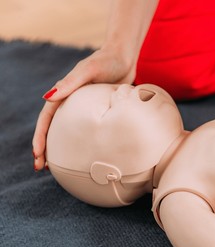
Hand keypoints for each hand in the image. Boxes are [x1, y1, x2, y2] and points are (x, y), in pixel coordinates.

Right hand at [32, 47, 135, 170]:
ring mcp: (84, 108)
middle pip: (53, 128)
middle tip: (42, 168)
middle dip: (45, 148)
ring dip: (60, 148)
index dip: (40, 136)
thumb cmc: (106, 61)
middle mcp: (71, 102)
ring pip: (67, 131)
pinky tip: (83, 154)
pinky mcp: (97, 111)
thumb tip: (47, 98)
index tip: (37, 154)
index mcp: (65, 94)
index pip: (47, 119)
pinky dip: (80, 142)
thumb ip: (70, 83)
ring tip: (56, 167)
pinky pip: (85, 129)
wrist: (125, 58)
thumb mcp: (88, 70)